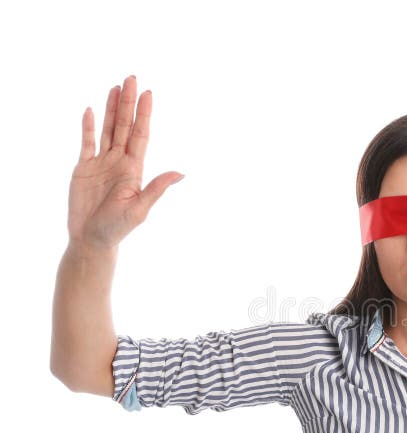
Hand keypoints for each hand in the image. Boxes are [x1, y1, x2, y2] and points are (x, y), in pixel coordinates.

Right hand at [67, 74, 183, 251]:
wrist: (92, 239)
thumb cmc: (118, 228)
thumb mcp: (140, 208)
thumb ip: (157, 188)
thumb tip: (180, 173)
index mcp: (134, 169)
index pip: (140, 135)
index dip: (144, 114)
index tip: (148, 94)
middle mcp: (120, 162)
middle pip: (125, 126)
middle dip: (128, 103)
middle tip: (132, 78)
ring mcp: (102, 163)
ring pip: (108, 130)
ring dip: (112, 109)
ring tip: (116, 87)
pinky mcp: (84, 168)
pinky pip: (86, 143)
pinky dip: (89, 127)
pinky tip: (92, 110)